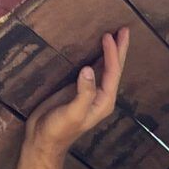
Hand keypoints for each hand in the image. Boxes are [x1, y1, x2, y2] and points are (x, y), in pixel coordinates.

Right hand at [29, 28, 128, 155]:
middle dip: (119, 49)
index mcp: (103, 101)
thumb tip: (89, 70)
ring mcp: (90, 92)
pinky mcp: (78, 89)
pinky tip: (97, 49)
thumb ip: (83, 93)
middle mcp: (101, 96)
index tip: (108, 35)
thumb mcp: (73, 113)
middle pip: (114, 68)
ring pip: (105, 68)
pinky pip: (92, 70)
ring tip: (116, 35)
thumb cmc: (59, 130)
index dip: (112, 53)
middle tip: (124, 29)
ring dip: (111, 52)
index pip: (112, 72)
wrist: (43, 139)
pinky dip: (97, 57)